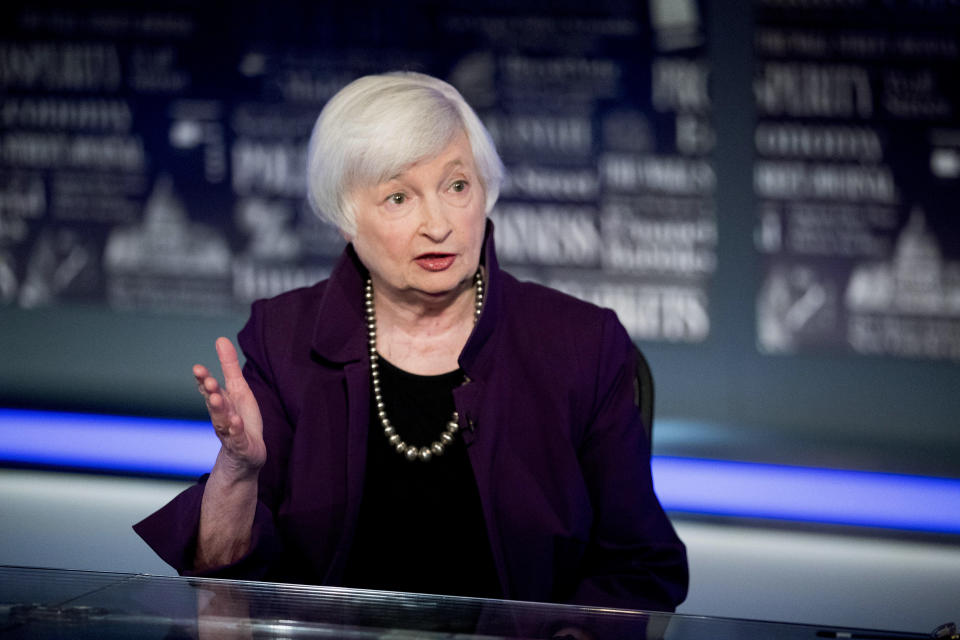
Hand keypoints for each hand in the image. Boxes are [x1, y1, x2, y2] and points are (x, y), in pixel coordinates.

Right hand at [194, 337, 265, 479]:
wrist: (245, 456)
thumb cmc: (241, 418)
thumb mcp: (238, 389)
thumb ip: (230, 366)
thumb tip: (220, 339)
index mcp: (221, 402)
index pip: (209, 390)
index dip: (203, 380)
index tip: (198, 369)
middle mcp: (222, 417)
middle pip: (214, 404)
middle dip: (210, 393)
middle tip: (209, 381)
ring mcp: (230, 432)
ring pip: (223, 421)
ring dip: (220, 410)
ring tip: (217, 398)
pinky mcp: (242, 446)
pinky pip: (237, 438)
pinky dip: (235, 430)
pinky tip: (235, 422)